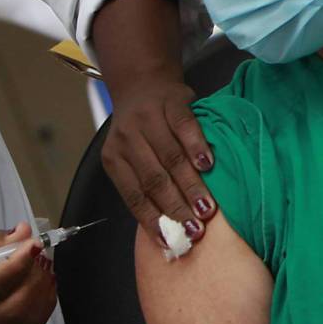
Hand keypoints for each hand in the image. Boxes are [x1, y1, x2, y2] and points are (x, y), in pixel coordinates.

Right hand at [0, 222, 56, 323]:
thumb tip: (25, 233)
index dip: (20, 263)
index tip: (34, 243)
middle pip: (15, 307)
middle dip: (35, 278)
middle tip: (39, 253)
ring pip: (27, 319)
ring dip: (43, 291)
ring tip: (42, 265)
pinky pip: (30, 323)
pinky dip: (43, 302)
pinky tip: (41, 281)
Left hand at [102, 74, 218, 250]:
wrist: (141, 82)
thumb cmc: (140, 131)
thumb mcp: (131, 156)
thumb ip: (143, 185)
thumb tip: (167, 231)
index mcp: (114, 158)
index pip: (133, 195)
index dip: (153, 220)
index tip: (172, 241)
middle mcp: (127, 138)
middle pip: (153, 180)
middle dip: (176, 208)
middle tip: (195, 230)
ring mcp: (148, 118)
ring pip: (171, 157)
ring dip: (191, 185)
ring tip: (207, 209)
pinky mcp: (171, 102)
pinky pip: (185, 127)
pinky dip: (197, 147)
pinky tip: (209, 165)